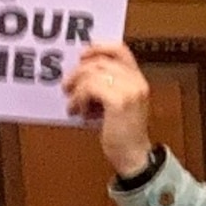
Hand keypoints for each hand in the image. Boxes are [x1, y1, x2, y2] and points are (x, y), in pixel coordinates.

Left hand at [64, 41, 156, 178]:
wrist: (134, 158)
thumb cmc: (124, 135)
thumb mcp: (119, 104)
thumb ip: (108, 86)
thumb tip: (82, 74)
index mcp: (138, 80)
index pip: (120, 50)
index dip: (99, 48)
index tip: (82, 56)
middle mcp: (136, 83)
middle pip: (100, 61)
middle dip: (79, 72)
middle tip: (67, 86)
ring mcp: (130, 91)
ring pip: (93, 73)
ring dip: (77, 88)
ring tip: (73, 103)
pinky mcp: (119, 102)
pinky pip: (90, 88)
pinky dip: (79, 98)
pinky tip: (77, 111)